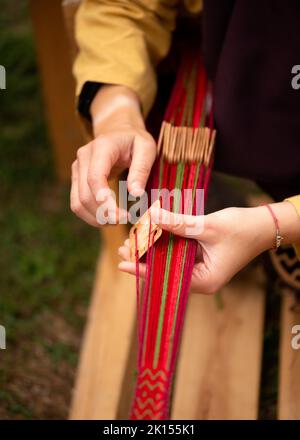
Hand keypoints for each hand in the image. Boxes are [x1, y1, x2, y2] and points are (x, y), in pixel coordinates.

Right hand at [70, 85, 155, 226]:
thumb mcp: (147, 149)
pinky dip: (90, 215)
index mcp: (101, 148)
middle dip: (104, 214)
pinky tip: (107, 219)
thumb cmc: (135, 140)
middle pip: (85, 194)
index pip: (95, 178)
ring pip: (78, 202)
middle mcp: (83, 158)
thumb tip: (136, 194)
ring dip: (95, 218)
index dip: (105, 201)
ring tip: (116, 222)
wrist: (118, 130)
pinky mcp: (76, 179)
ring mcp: (77, 168)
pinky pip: (77, 202)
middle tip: (125, 221)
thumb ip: (141, 169)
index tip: (122, 216)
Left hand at [118, 201, 299, 293]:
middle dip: (144, 259)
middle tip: (123, 248)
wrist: (264, 226)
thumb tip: (152, 216)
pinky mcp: (202, 259)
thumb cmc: (242, 229)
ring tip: (132, 242)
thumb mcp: (207, 226)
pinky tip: (151, 236)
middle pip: (165, 272)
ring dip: (153, 251)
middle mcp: (201, 280)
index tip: (122, 263)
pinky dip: (166, 245)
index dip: (142, 270)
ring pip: (170, 263)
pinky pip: (179, 255)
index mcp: (205, 280)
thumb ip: (179, 223)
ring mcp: (201, 270)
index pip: (166, 278)